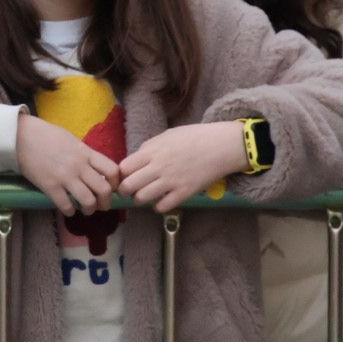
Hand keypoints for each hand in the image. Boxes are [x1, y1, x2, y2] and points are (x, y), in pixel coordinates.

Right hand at [15, 115, 118, 216]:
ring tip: (86, 209)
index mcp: (86, 152)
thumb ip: (85, 154)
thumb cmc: (46, 135)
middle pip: (104, 190)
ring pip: (88, 201)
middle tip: (101, 205)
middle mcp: (79, 166)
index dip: (116, 184)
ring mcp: (65, 177)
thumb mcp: (72, 140)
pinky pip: (66, 205)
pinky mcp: (50, 187)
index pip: (112, 171)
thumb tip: (96, 168)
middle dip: (106, 202)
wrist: (21, 136)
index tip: (112, 189)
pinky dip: (70, 211)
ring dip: (89, 209)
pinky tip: (69, 209)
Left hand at [120, 122, 248, 213]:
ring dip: (140, 199)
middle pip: (128, 186)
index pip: (124, 168)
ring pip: (142, 198)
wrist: (221, 146)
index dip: (121, 174)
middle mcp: (159, 167)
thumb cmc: (194, 137)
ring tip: (145, 195)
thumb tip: (134, 160)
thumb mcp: (167, 135)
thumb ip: (149, 147)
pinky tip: (162, 200)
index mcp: (153, 150)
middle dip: (125, 190)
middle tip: (130, 190)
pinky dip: (158, 206)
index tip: (125, 176)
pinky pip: (162, 207)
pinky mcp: (184, 193)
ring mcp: (171, 181)